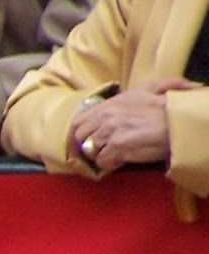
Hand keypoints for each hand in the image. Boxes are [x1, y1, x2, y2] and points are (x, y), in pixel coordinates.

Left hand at [68, 78, 193, 174]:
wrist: (178, 118)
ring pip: (90, 150)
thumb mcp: (148, 89)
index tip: (79, 143)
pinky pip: (103, 160)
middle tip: (98, 151)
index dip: (76, 135)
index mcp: (108, 104)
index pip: (77, 121)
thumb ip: (130, 94)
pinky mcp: (117, 144)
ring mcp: (109, 130)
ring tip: (112, 156)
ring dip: (99, 155)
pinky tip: (119, 161)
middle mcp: (105, 116)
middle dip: (86, 146)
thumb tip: (118, 102)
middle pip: (80, 137)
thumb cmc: (164, 105)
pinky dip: (109, 164)